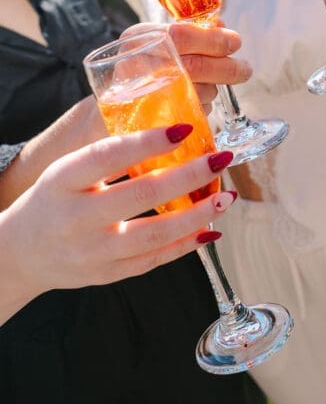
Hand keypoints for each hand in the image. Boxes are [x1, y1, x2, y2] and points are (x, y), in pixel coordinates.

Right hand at [3, 125, 235, 307]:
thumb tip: (171, 132)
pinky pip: (154, 260)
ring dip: (196, 215)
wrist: (21, 253)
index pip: (108, 156)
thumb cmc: (54, 199)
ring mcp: (93, 251)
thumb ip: (109, 156)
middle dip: (188, 176)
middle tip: (220, 159)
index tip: (184, 129)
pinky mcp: (107, 275)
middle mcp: (76, 217)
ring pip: (153, 235)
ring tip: (226, 197)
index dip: (147, 142)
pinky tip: (211, 228)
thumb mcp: (67, 170)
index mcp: (63, 180)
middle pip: (140, 195)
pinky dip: (186, 245)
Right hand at [122, 21, 251, 107]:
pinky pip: (190, 114)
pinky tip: (194, 101)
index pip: (182, 35)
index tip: (236, 42)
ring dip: (213, 89)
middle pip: (193, 66)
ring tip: (209, 84)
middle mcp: (134, 65)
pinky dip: (201, 107)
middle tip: (244, 69)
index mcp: (138, 38)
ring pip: (196, 92)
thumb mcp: (160, 42)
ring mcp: (140, 97)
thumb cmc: (144, 68)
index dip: (214, 40)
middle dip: (226, 68)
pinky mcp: (150, 124)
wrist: (113, 108)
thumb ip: (191, 33)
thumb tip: (222, 27)